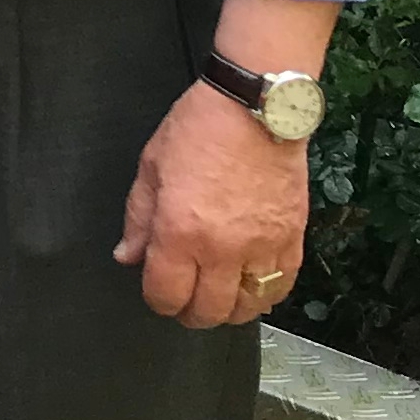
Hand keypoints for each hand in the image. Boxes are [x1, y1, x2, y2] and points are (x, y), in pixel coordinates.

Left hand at [116, 82, 307, 327]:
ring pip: (247, 306)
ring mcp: (261, 246)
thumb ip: (138, 218)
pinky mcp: (291, 238)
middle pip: (207, 311)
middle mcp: (221, 248)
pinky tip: (253, 285)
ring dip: (230, 309)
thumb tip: (127, 256)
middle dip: (191, 312)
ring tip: (220, 297)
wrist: (256, 107)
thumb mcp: (151, 166)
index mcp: (179, 231)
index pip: (166, 295)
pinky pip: (281, 285)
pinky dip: (266, 293)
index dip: (158, 300)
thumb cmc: (199, 128)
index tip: (158, 290)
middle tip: (187, 299)